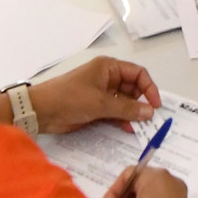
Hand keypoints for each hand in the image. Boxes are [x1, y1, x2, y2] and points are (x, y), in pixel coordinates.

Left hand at [30, 56, 160, 133]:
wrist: (41, 111)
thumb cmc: (70, 98)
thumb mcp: (100, 102)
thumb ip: (126, 108)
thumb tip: (150, 112)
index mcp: (108, 67)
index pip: (137, 74)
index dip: (149, 88)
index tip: (156, 105)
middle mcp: (107, 78)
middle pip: (133, 89)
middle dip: (141, 103)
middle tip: (150, 120)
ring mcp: (101, 94)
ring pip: (124, 102)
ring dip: (132, 114)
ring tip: (141, 128)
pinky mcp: (96, 108)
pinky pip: (115, 113)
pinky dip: (122, 120)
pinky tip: (128, 130)